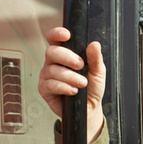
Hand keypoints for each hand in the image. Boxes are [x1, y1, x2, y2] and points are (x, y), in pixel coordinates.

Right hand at [37, 26, 106, 142]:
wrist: (89, 109)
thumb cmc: (91, 88)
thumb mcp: (98, 72)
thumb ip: (96, 59)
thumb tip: (94, 44)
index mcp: (64, 54)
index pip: (54, 39)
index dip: (56, 34)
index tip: (67, 35)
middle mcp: (52, 63)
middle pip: (51, 52)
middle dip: (67, 57)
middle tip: (80, 65)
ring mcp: (46, 75)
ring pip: (52, 70)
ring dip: (70, 77)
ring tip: (82, 83)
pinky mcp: (44, 89)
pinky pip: (50, 84)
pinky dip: (63, 87)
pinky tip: (73, 91)